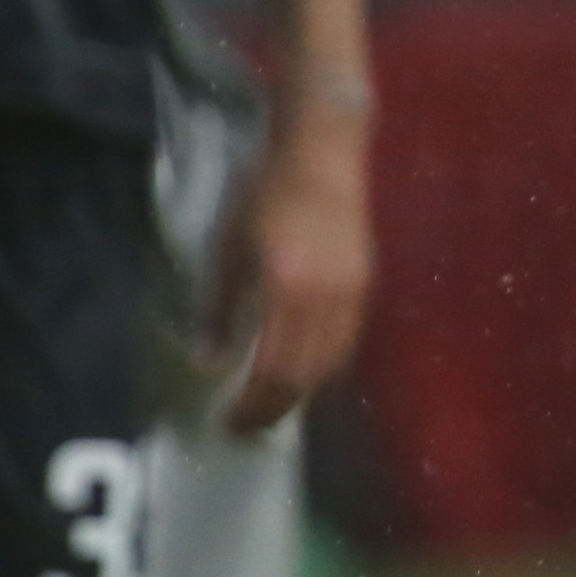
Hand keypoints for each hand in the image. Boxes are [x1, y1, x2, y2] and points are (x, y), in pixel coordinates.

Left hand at [206, 93, 374, 434]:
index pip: (274, 370)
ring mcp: (353, 290)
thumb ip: (219, 306)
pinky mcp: (365, 281)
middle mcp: (328, 297)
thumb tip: (210, 358)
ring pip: (332, 362)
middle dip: (275, 409)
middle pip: (306, 376)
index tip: (227, 423)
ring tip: (271, 405)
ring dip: (301, 392)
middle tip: (246, 426)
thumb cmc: (265, 192)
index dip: (252, 406)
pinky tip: (302, 367)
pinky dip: (323, 365)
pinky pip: (347, 339)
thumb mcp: (228, 248)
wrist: (322, 150)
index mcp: (288, 290)